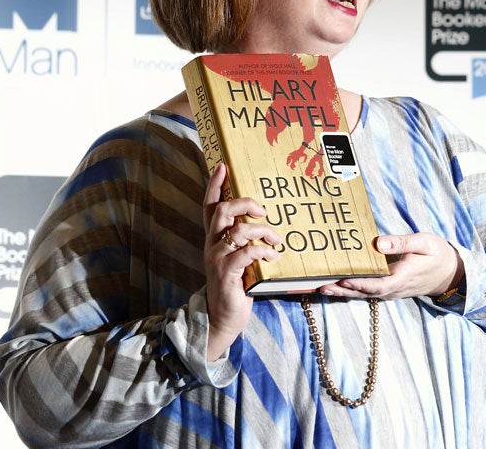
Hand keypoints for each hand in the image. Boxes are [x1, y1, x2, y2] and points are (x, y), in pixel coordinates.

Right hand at [202, 163, 281, 359]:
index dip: (214, 185)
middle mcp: (212, 245)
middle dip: (244, 204)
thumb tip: (266, 220)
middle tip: (263, 211)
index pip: (209, 206)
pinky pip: (246, 253)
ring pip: (238, 230)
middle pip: (222, 211)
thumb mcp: (239, 258)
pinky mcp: (226, 274)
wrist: (222, 318)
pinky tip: (273, 257)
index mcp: (214, 239)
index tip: (223, 166)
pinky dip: (264, 251)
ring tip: (276, 239)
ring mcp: (217, 259)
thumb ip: (246, 240)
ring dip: (263, 231)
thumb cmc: (236, 285)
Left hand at [319, 232, 463, 300]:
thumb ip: (402, 243)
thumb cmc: (437, 254)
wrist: (450, 273)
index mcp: (403, 277)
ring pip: (364, 295)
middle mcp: (395, 288)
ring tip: (322, 288)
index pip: (378, 285)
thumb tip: (379, 242)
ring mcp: (391, 291)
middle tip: (321, 286)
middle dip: (343, 291)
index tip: (343, 280)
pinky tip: (338, 285)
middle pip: (365, 293)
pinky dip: (352, 290)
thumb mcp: (424, 242)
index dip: (359, 284)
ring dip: (343, 292)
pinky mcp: (389, 289)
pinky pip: (368, 292)